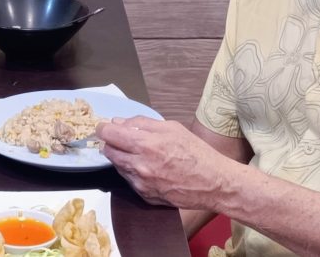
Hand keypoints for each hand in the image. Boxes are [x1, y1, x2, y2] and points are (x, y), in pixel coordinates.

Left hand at [97, 116, 235, 209]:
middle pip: (108, 151)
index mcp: (146, 145)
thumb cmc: (197, 152)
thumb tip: (118, 122)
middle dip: (111, 143)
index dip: (103, 129)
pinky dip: (132, 172)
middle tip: (121, 139)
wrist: (215, 183)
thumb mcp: (172, 128)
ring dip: (122, 158)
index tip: (104, 127)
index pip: (109, 135)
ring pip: (117, 166)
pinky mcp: (146, 196)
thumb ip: (141, 123)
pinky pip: (129, 180)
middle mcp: (140, 166)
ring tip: (139, 153)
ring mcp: (141, 184)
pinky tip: (148, 168)